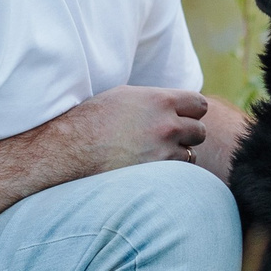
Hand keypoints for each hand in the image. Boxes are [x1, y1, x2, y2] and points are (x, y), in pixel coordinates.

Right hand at [47, 85, 209, 175]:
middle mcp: (166, 124)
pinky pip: (176, 173)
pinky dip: (168, 172)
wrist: (71, 148)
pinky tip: (150, 169)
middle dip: (188, 135)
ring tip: (155, 155)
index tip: (181, 118)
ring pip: (191, 154)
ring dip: (179, 155)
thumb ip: (155, 100)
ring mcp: (163, 151)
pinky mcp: (156, 173)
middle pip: (200, 131)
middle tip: (168, 139)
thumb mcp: (125, 97)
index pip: (199, 104)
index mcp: (159, 100)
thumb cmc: (93, 119)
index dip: (192, 112)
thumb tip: (175, 104)